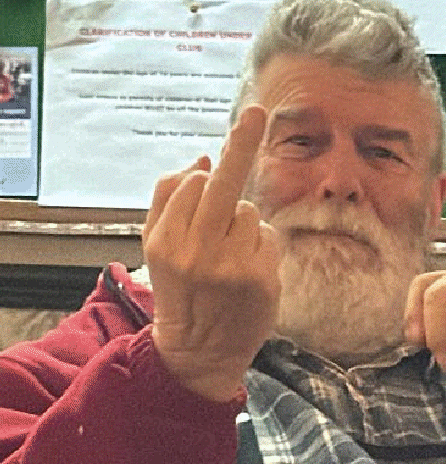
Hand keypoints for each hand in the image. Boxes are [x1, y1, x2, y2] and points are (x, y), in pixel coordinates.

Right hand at [142, 106, 280, 401]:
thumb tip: (204, 157)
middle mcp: (195, 250)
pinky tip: (249, 270)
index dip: (212, 169)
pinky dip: (262, 246)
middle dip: (242, 143)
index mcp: (165, 240)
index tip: (237, 127)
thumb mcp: (157, 248)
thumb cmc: (181, 292)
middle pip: (224, 184)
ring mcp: (231, 265)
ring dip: (244, 224)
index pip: (192, 183)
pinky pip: (269, 236)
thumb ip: (169, 201)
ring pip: (250, 211)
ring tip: (230, 257)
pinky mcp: (260, 278)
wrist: (199, 351)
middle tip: (256, 111)